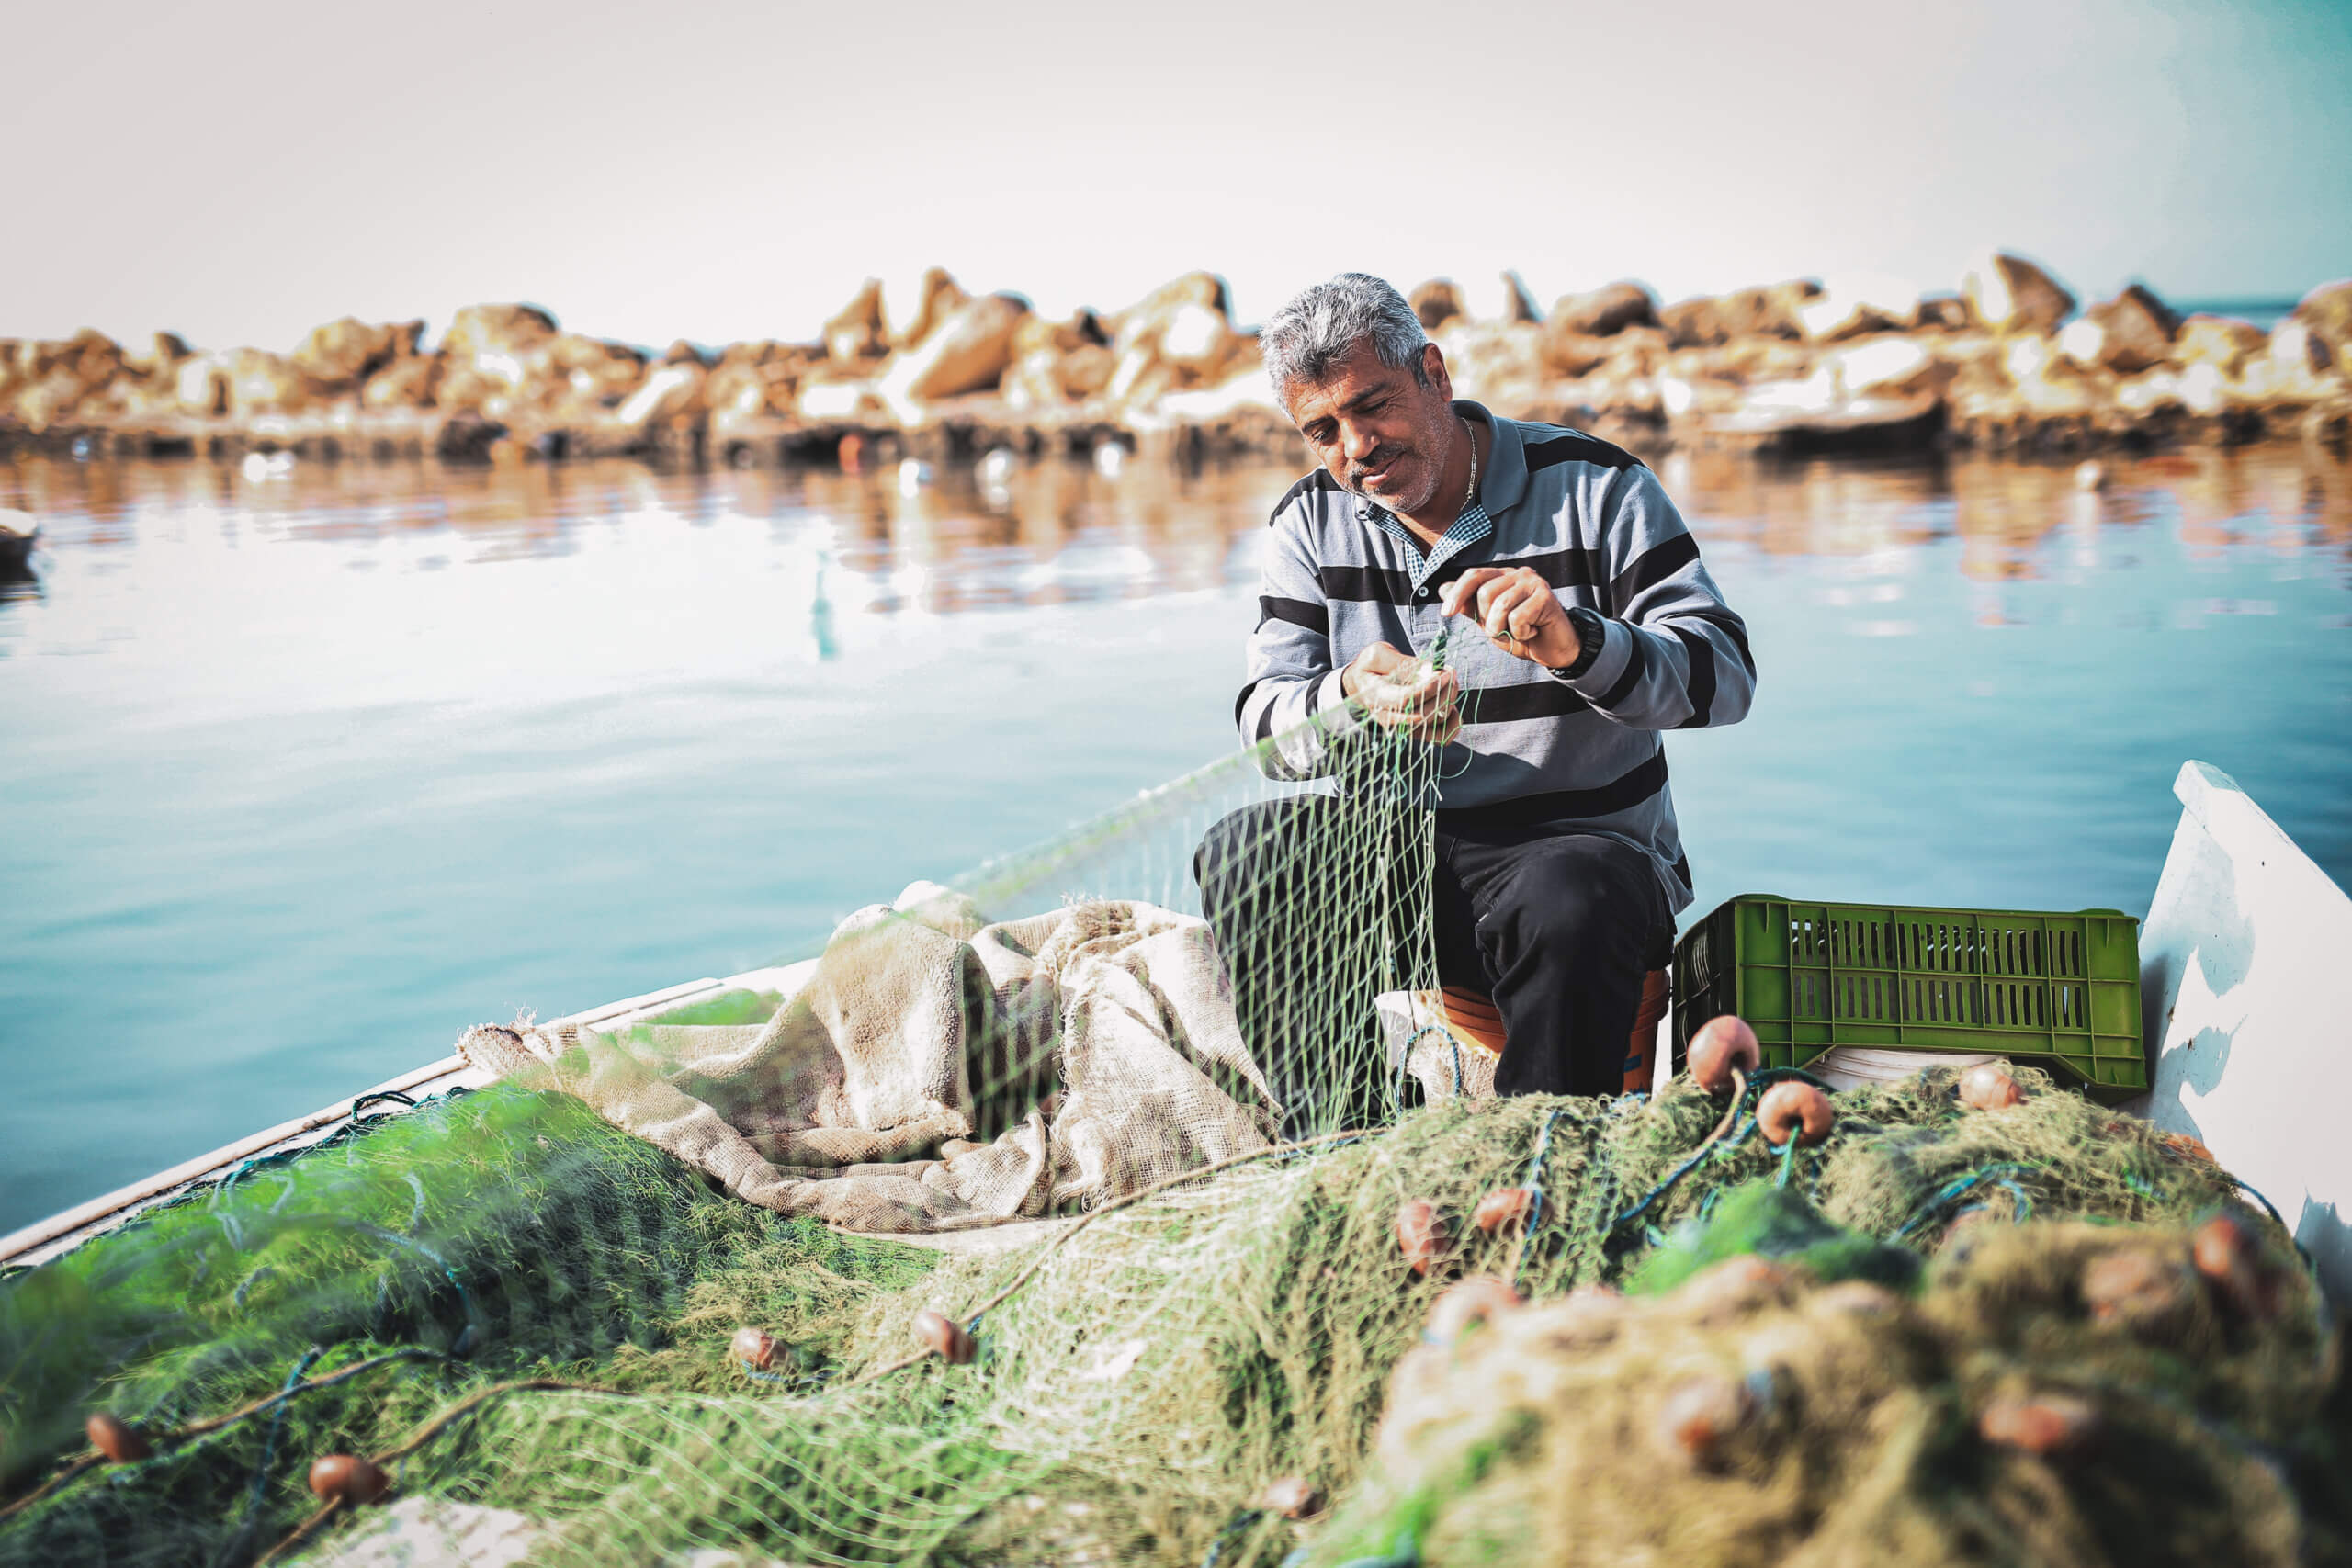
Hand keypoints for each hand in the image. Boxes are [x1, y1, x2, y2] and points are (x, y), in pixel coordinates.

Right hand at [1341, 641, 1461, 744]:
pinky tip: (1454, 708)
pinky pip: (1439, 737)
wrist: (1362, 686)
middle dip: (1444, 692)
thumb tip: (1428, 669)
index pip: (1406, 699)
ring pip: (1433, 726)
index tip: (1444, 672)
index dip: (1430, 687)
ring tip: (1450, 683)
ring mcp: (1402, 727)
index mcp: (1376, 696)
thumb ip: (1401, 661)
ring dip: (1449, 704)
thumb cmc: (1370, 669)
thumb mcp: (1378, 655)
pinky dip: (1452, 726)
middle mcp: (1389, 717)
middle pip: (1423, 715)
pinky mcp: (1414, 731)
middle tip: (1450, 673)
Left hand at [1440, 567, 1580, 668]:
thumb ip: (1469, 606)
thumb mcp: (1489, 622)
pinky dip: (1521, 633)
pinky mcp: (1546, 596)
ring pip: (1501, 606)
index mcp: (1502, 577)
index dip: (1457, 593)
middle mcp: (1518, 574)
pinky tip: (1532, 631)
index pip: (1474, 575)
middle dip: (1488, 621)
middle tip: (1503, 631)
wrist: (1553, 650)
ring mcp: (1533, 582)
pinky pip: (1518, 617)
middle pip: (1485, 593)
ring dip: (1503, 629)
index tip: (1445, 613)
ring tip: (1517, 633)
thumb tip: (1442, 589)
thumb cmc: (1523, 635)